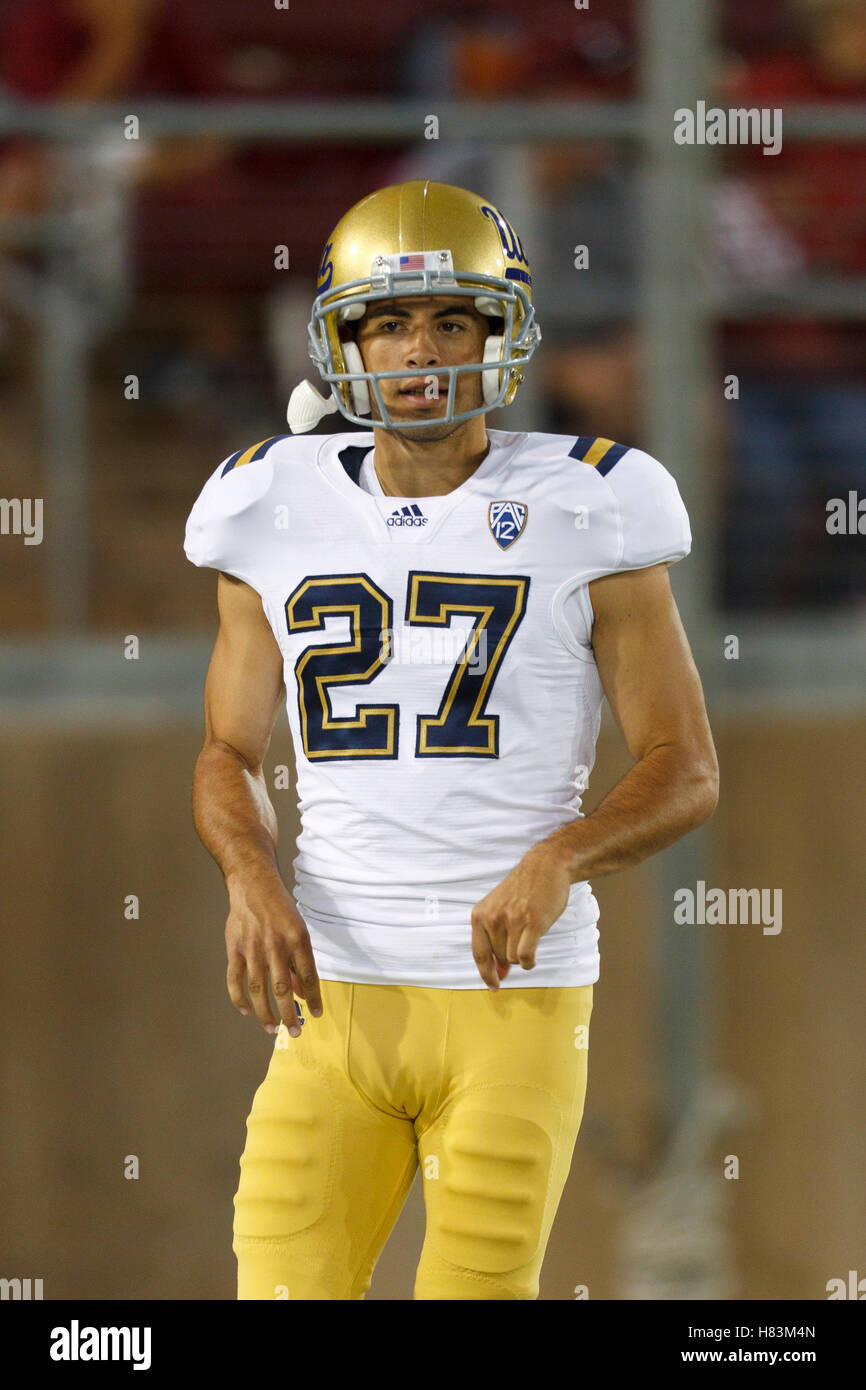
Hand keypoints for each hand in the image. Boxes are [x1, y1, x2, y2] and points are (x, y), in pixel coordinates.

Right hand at [225, 872, 322, 1036]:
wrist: (254, 885)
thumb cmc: (280, 909)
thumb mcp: (299, 930)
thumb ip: (299, 961)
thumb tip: (301, 992)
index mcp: (297, 939)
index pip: (308, 976)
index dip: (312, 998)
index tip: (315, 1015)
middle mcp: (276, 945)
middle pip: (283, 988)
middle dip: (290, 1014)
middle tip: (295, 1032)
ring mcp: (253, 948)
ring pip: (258, 989)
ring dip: (265, 1013)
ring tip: (271, 1029)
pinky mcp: (234, 948)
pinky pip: (235, 979)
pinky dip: (238, 998)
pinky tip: (245, 1011)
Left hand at [470, 844, 572, 990]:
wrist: (545, 867)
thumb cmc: (524, 890)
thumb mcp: (499, 909)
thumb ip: (495, 939)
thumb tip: (498, 973)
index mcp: (480, 915)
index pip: (479, 954)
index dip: (485, 974)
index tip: (493, 986)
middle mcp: (492, 918)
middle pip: (499, 958)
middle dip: (510, 956)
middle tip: (522, 937)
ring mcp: (512, 920)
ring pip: (513, 959)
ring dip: (522, 955)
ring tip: (529, 935)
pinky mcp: (532, 922)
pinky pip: (526, 956)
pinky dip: (529, 962)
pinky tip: (533, 956)